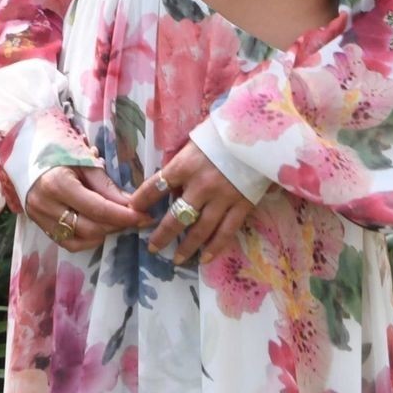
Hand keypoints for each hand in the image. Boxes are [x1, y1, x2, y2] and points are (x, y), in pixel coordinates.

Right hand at [25, 164, 151, 251]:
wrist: (24, 155)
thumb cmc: (57, 152)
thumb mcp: (83, 160)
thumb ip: (105, 184)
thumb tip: (131, 204)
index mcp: (58, 184)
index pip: (98, 208)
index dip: (124, 215)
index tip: (144, 216)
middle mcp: (46, 205)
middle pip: (90, 227)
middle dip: (117, 225)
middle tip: (136, 218)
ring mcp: (40, 219)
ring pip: (80, 240)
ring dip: (104, 233)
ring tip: (118, 221)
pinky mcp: (39, 226)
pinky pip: (68, 243)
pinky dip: (88, 239)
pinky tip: (99, 228)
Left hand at [126, 140, 255, 265]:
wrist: (260, 132)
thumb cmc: (222, 134)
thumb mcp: (195, 143)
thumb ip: (183, 165)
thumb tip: (170, 186)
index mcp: (185, 165)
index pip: (156, 187)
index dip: (142, 201)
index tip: (133, 211)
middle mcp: (200, 185)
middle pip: (175, 217)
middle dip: (162, 235)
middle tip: (153, 247)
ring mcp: (222, 197)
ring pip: (200, 230)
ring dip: (186, 247)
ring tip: (176, 259)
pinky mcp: (242, 205)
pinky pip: (226, 231)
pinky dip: (215, 247)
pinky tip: (205, 258)